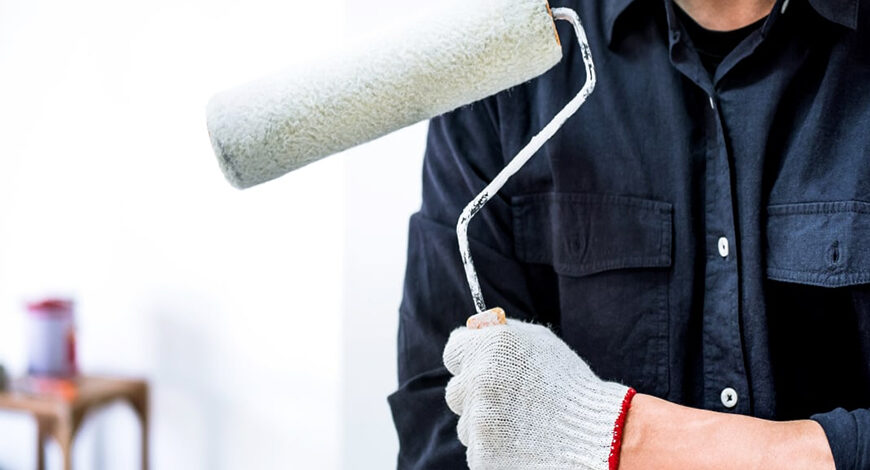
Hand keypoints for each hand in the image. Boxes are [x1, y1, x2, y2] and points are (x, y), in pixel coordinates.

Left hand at [443, 318, 634, 469]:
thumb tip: (474, 329)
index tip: (480, 367)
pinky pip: (476, 447)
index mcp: (489, 348)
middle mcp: (478, 380)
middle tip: (507, 399)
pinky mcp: (481, 453)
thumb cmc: (569, 384)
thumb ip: (501, 332)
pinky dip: (493, 447)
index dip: (468, 360)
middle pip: (455, 390)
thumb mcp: (539, 342)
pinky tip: (520, 440)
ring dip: (485, 422)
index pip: (453, 352)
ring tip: (521, 421)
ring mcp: (478, 419)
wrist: (595, 434)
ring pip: (466, 421)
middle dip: (475, 394)